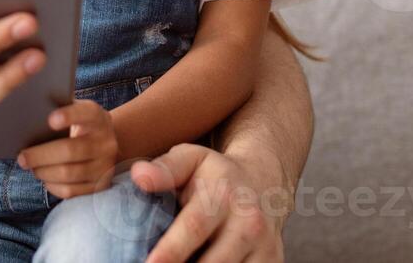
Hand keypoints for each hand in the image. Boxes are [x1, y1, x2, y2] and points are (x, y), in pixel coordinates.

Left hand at [15, 100, 118, 199]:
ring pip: (68, 174)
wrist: (103, 142)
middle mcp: (106, 142)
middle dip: (41, 156)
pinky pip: (71, 191)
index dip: (69, 116)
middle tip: (22, 158)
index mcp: (97, 117)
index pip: (86, 113)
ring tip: (31, 168)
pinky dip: (53, 186)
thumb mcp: (74, 110)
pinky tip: (44, 178)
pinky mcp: (100, 185)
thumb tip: (27, 114)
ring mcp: (105, 166)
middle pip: (70, 150)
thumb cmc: (78, 123)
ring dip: (44, 172)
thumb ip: (56, 108)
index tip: (49, 120)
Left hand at [130, 143, 288, 262]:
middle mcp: (249, 223)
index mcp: (223, 196)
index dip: (170, 251)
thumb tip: (139, 176)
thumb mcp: (190, 159)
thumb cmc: (215, 174)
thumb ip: (165, 169)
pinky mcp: (274, 262)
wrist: (264, 182)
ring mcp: (265, 247)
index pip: (194, 227)